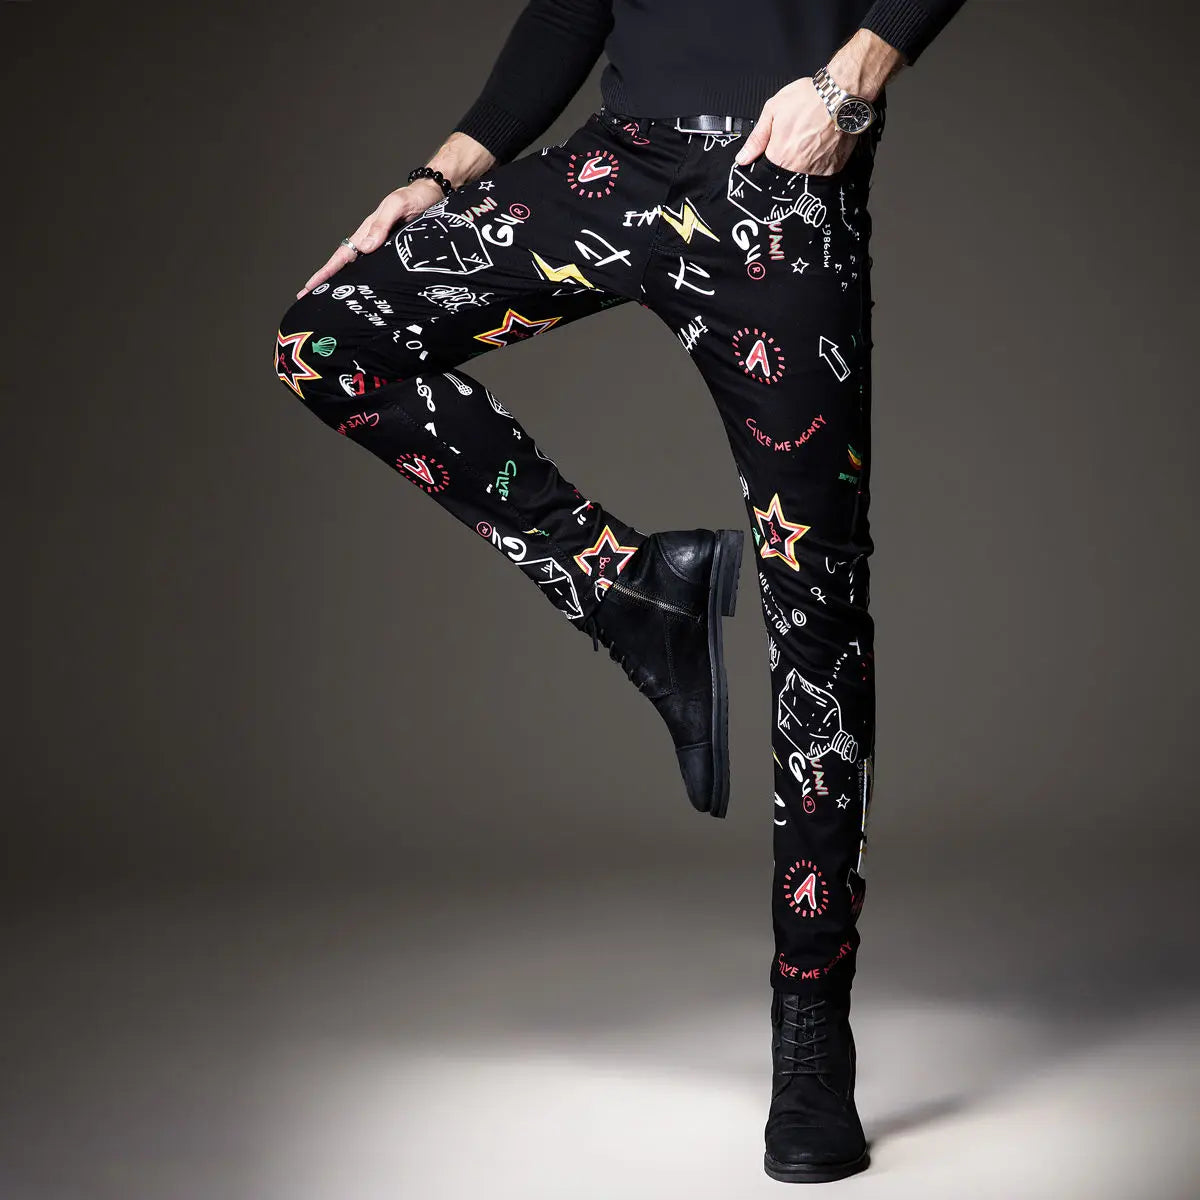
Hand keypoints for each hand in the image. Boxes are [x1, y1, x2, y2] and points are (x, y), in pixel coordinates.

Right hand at [295, 177, 445, 298]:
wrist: (433, 196)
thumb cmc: (414, 198)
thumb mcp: (397, 206)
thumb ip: (381, 225)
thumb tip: (365, 247)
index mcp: (366, 232)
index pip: (342, 255)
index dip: (326, 271)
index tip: (310, 286)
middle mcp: (370, 243)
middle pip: (344, 266)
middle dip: (325, 282)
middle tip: (307, 299)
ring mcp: (381, 250)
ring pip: (357, 271)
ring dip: (343, 285)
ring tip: (328, 302)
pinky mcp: (394, 255)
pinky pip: (376, 272)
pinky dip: (365, 283)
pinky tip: (362, 295)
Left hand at [733, 77, 856, 175]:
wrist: (841, 94)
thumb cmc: (808, 98)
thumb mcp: (773, 111)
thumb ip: (756, 138)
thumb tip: (743, 158)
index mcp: (779, 156)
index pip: (767, 169)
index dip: (772, 155)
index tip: (779, 145)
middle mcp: (797, 168)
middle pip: (786, 172)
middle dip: (790, 157)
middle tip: (799, 136)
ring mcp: (817, 170)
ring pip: (805, 173)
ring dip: (806, 159)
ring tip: (811, 137)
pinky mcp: (834, 167)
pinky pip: (823, 170)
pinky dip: (822, 160)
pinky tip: (823, 143)